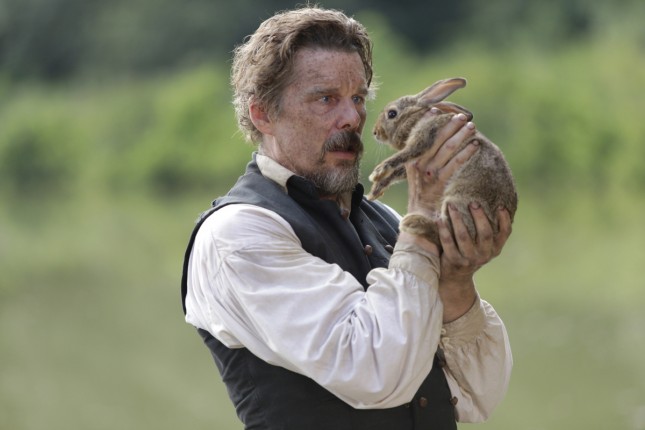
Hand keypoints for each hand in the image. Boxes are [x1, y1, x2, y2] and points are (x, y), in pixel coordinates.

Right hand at [406, 112, 478, 217]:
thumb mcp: (417, 173)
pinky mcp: (440, 182)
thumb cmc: (422, 192)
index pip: (419, 136)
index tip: (436, 109)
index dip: (428, 122)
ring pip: (447, 149)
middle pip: (436, 139)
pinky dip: (466, 153)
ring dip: (460, 135)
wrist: (420, 215)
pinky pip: (455, 164)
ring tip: (471, 127)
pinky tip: (474, 145)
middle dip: (450, 126)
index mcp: (411, 160)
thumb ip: (422, 157)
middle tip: (462, 116)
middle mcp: (419, 165)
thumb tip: (433, 138)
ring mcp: (429, 173)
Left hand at [438, 204, 512, 321]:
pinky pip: (448, 243)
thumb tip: (489, 204)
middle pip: (485, 233)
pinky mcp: (454, 261)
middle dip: (479, 216)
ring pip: (464, 236)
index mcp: (495, 249)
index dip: (504, 220)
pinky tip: (439, 219)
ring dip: (457, 219)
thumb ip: (487, 231)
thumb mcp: (484, 246)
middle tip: (473, 203)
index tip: (500, 206)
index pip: (505, 233)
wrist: (456, 277)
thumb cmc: (471, 253)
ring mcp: (469, 259)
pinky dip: (443, 230)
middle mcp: (484, 254)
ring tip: (452, 206)